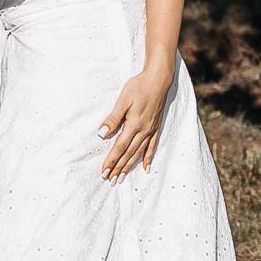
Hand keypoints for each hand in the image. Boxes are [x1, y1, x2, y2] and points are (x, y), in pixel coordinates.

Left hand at [99, 65, 170, 179]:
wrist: (158, 79)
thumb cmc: (139, 86)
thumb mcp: (123, 100)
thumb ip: (113, 118)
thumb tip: (102, 134)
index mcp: (134, 125)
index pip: (119, 147)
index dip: (111, 161)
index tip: (104, 172)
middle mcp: (143, 131)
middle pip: (128, 153)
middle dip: (118, 168)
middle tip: (110, 181)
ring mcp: (151, 130)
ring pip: (139, 153)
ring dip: (130, 166)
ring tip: (122, 177)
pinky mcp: (156, 127)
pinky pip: (152, 146)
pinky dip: (148, 158)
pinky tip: (146, 168)